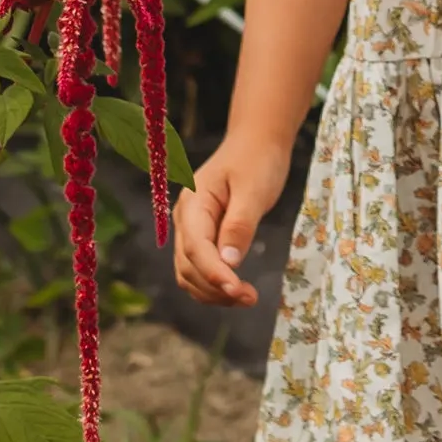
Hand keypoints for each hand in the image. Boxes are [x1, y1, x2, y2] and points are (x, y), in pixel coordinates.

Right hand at [170, 131, 284, 308]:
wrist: (256, 143)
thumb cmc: (257, 161)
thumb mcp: (253, 190)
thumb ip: (239, 226)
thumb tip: (229, 263)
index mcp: (193, 204)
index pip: (197, 248)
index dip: (215, 274)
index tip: (238, 291)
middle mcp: (185, 219)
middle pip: (189, 266)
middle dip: (216, 288)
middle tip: (251, 298)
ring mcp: (190, 229)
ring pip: (190, 273)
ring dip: (213, 292)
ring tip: (247, 297)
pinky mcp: (202, 237)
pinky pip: (199, 269)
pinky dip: (214, 285)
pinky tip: (235, 290)